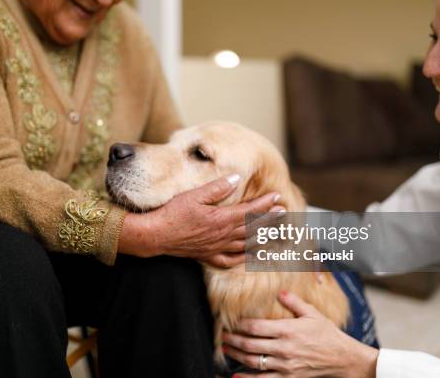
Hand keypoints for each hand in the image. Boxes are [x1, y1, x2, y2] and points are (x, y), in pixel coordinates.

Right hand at [118, 174, 281, 267]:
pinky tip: (251, 256)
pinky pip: (230, 260)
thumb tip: (236, 178)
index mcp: (221, 218)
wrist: (155, 235)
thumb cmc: (172, 213)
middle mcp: (223, 235)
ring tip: (275, 234)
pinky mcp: (208, 256)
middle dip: (269, 220)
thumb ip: (217, 188)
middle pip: (252, 228)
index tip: (277, 197)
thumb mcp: (194, 195)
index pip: (249, 210)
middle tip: (283, 214)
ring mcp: (216, 247)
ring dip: (262, 238)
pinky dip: (244, 258)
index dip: (265, 204)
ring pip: (245, 244)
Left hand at [222, 291, 377, 377]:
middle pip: (250, 344)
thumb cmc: (328, 334)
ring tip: (226, 350)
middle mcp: (284, 348)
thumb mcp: (313, 313)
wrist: (343, 359)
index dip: (240, 325)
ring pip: (253, 361)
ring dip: (236, 356)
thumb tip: (280, 291)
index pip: (256, 327)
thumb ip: (295, 302)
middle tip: (222, 336)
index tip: (231, 321)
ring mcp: (285, 365)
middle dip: (233, 340)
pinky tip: (235, 377)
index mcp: (288, 330)